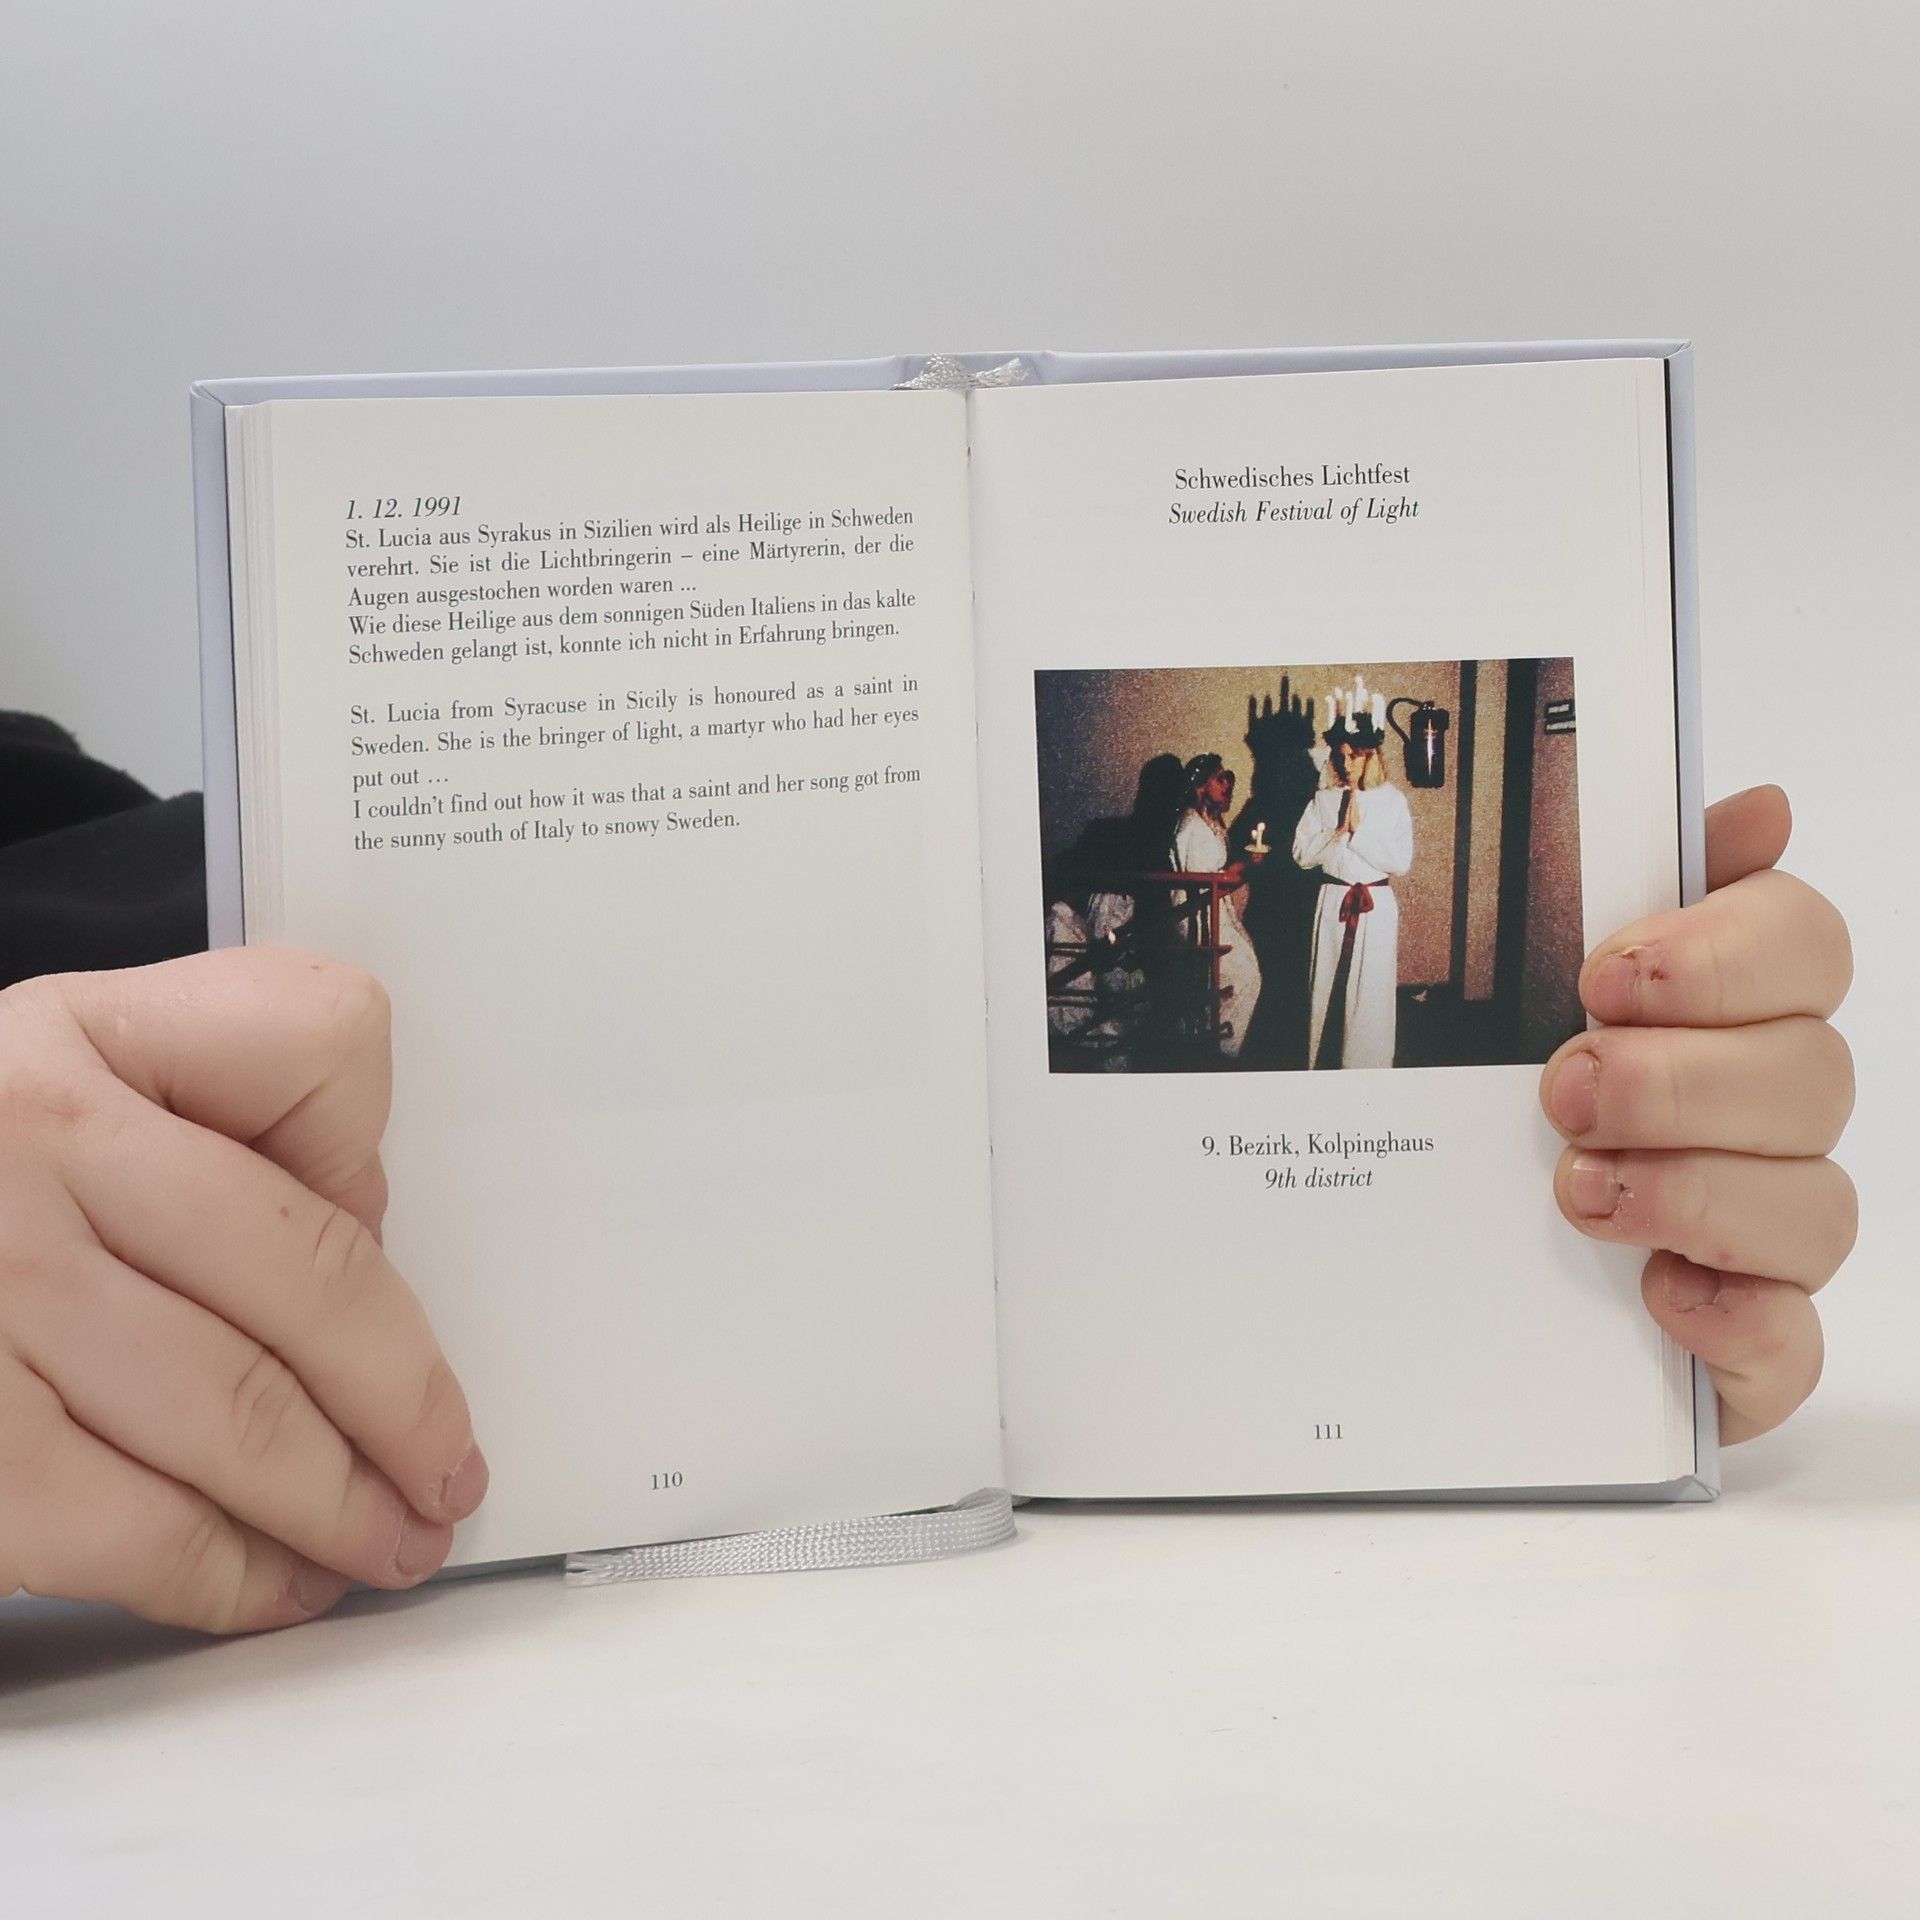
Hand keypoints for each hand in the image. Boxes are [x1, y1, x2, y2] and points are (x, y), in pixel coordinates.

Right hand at [0, 949, 486, 1631]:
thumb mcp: (69, 1080)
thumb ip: (220, 1117)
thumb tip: (350, 1226)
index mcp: (84, 1038)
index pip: (318, 1045)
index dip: (368, 1149)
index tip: (391, 1237)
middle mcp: (33, 1146)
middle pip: (307, 1273)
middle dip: (404, 1397)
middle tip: (445, 1464)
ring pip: (242, 1414)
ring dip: (345, 1503)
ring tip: (390, 1538)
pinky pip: (139, 1532)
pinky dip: (233, 1574)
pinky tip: (274, 1580)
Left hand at [1539, 788, 1853, 1440]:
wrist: (1435, 1259)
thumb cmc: (1497, 1097)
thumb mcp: (1524, 980)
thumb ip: (1625, 885)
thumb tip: (1762, 807)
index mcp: (1729, 1009)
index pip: (1806, 943)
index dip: (1723, 954)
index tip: (1610, 976)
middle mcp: (1767, 1116)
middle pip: (1811, 1074)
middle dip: (1679, 1080)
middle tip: (1564, 1089)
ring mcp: (1766, 1236)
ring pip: (1815, 1207)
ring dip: (1695, 1192)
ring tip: (1575, 1191)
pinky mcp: (1744, 1342)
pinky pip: (1793, 1344)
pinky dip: (1736, 1322)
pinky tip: (1660, 1294)